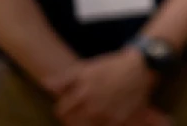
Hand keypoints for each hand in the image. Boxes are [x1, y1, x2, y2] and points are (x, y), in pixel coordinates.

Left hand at [44, 48, 161, 125]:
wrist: (141, 66)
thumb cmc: (111, 66)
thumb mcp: (86, 68)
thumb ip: (64, 79)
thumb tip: (45, 85)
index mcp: (82, 94)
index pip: (61, 111)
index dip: (63, 107)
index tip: (69, 105)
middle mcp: (93, 107)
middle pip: (72, 123)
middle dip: (73, 117)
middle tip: (81, 110)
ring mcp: (107, 115)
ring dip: (88, 121)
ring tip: (95, 111)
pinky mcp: (121, 120)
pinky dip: (104, 123)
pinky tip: (107, 115)